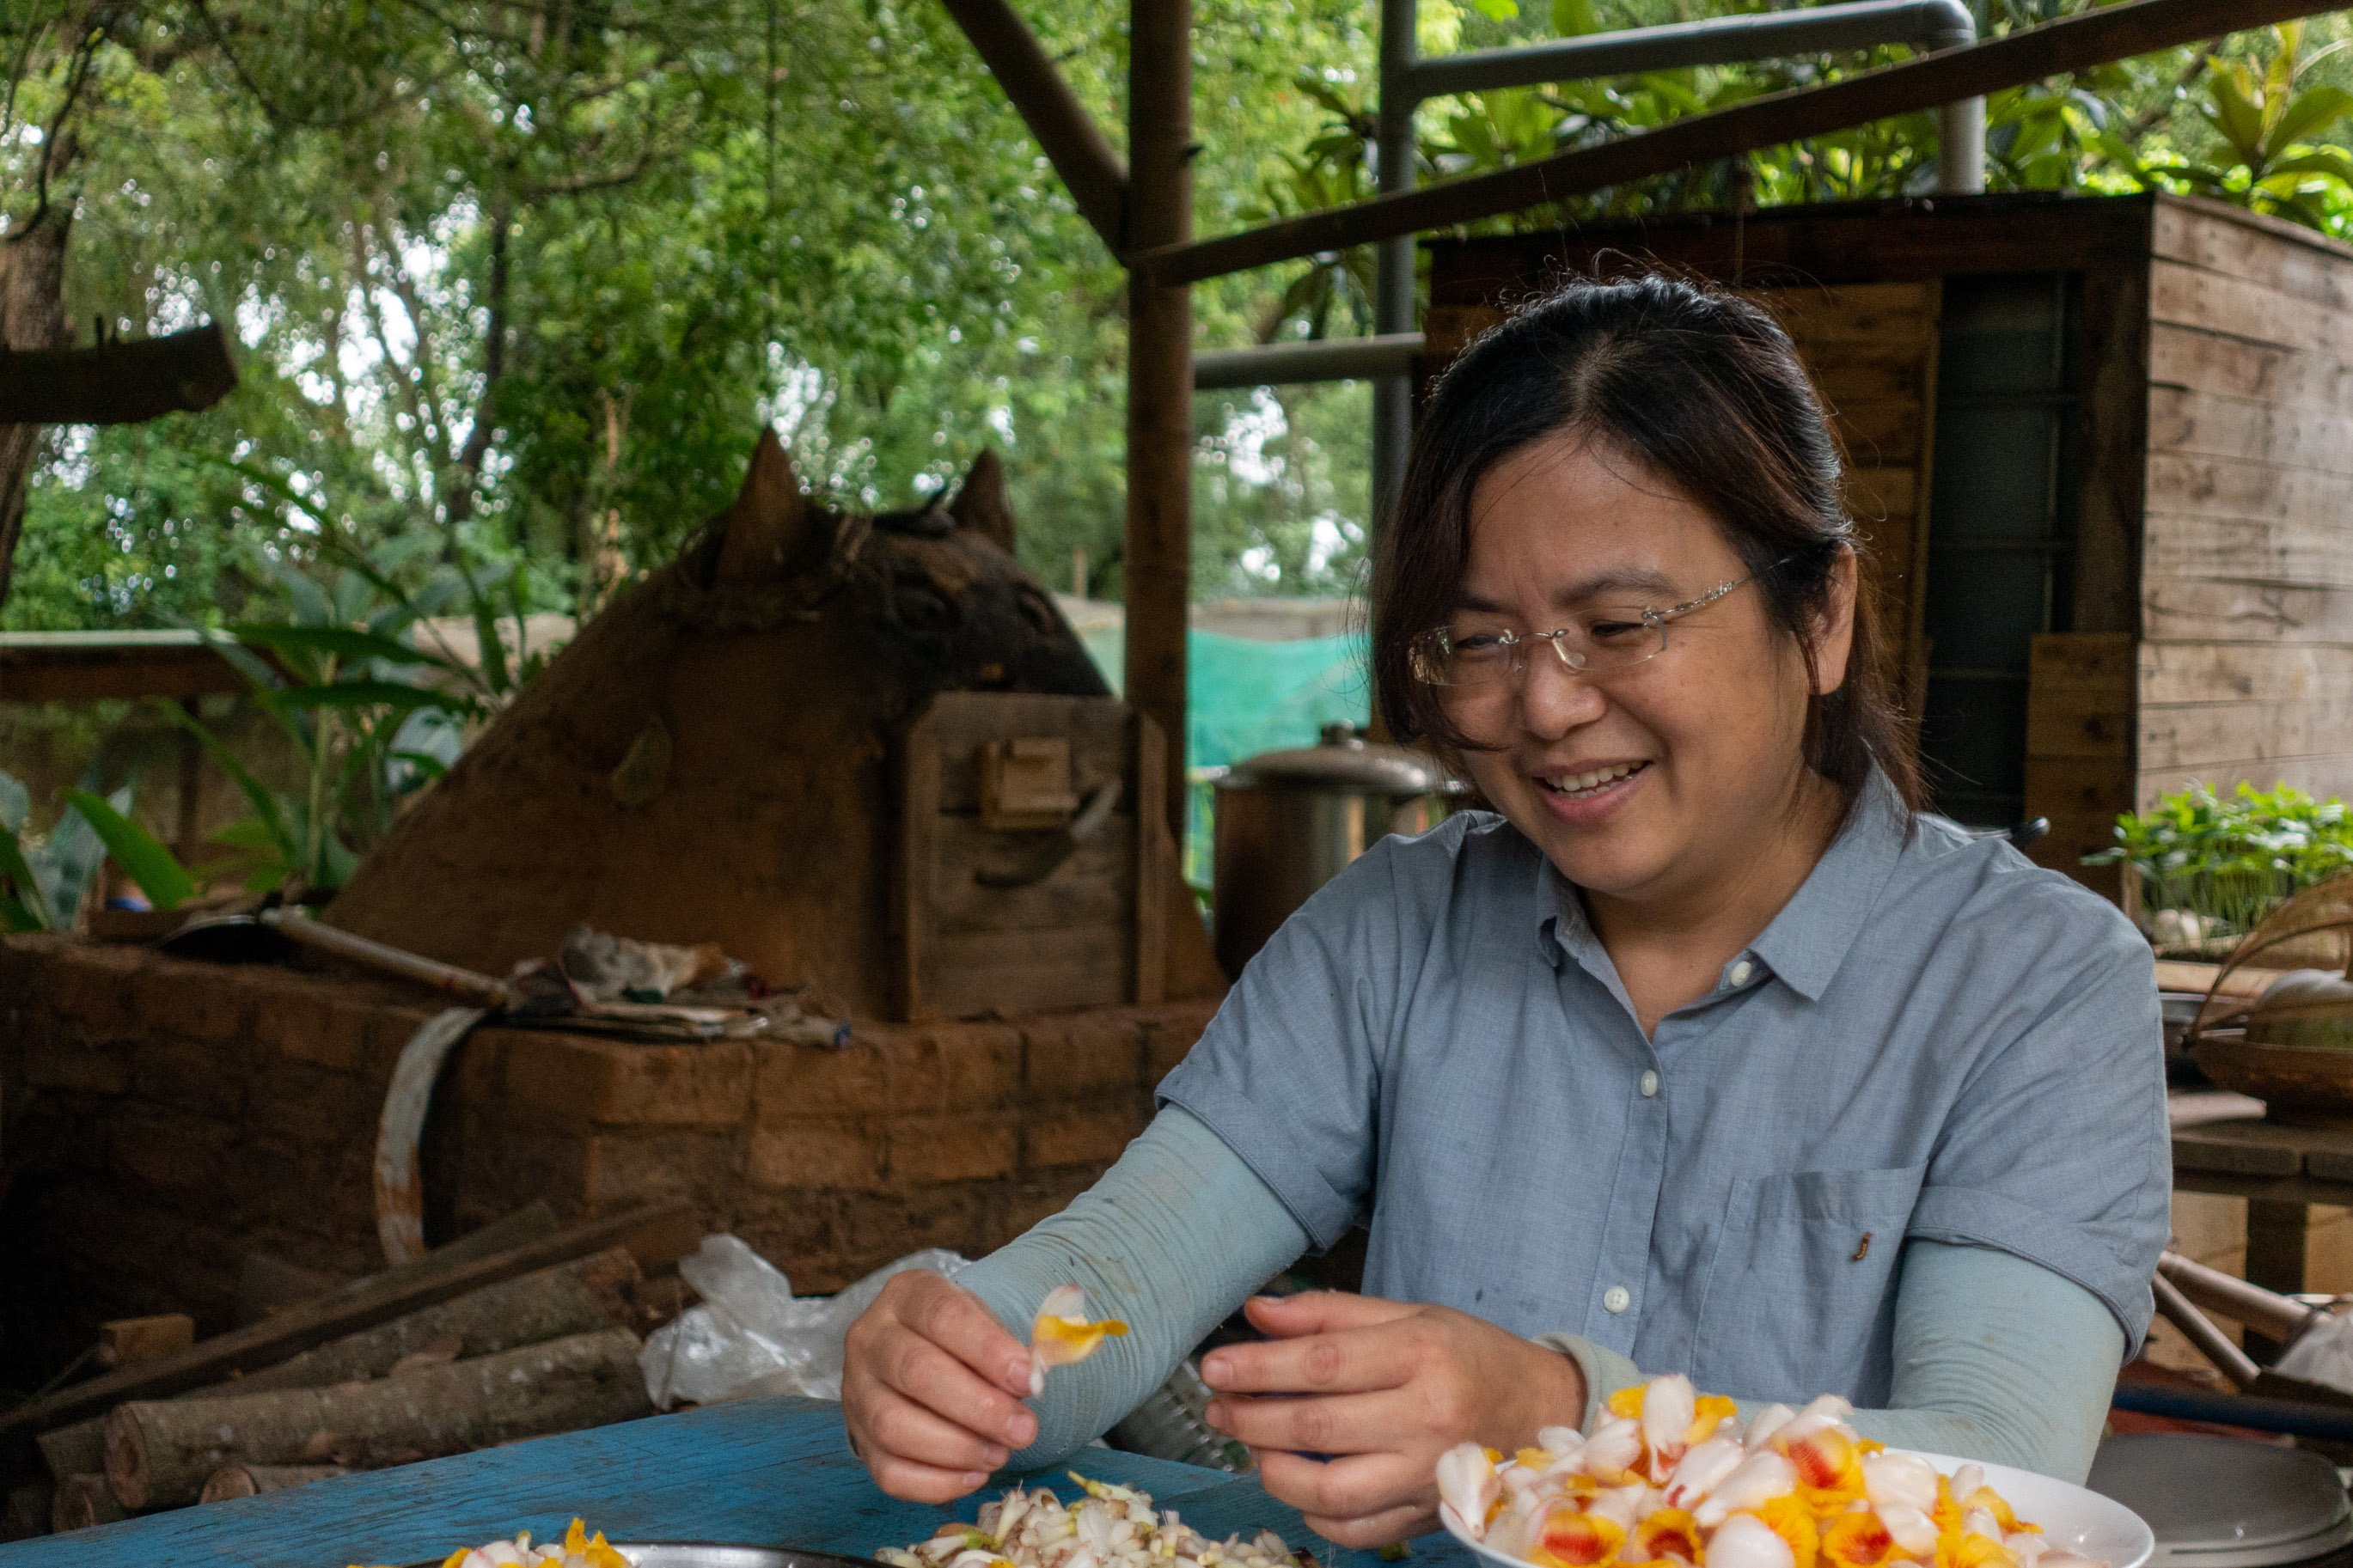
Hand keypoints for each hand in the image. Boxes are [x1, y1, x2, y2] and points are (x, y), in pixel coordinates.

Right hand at [841, 1270, 1040, 1501]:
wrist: (916, 1353)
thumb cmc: (958, 1338)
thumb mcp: (983, 1322)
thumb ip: (1006, 1349)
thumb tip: (1030, 1383)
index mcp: (904, 1295)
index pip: (942, 1315)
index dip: (987, 1349)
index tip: (1028, 1379)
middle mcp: (869, 1339)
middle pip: (915, 1372)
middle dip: (979, 1407)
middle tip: (1025, 1430)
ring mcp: (855, 1392)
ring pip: (894, 1426)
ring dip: (958, 1448)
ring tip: (1001, 1453)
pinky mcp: (858, 1440)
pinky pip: (889, 1473)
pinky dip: (937, 1483)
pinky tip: (975, 1475)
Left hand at [1198, 1293, 1586, 1549]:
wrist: (1543, 1410)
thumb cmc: (1469, 1356)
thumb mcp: (1409, 1315)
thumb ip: (1328, 1312)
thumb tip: (1255, 1313)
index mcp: (1421, 1354)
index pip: (1321, 1363)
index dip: (1258, 1367)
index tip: (1214, 1367)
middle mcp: (1426, 1417)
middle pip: (1317, 1426)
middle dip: (1250, 1418)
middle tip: (1218, 1408)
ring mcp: (1428, 1474)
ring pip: (1330, 1490)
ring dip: (1274, 1470)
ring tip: (1251, 1447)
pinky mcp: (1428, 1514)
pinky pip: (1356, 1529)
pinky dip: (1314, 1513)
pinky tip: (1297, 1484)